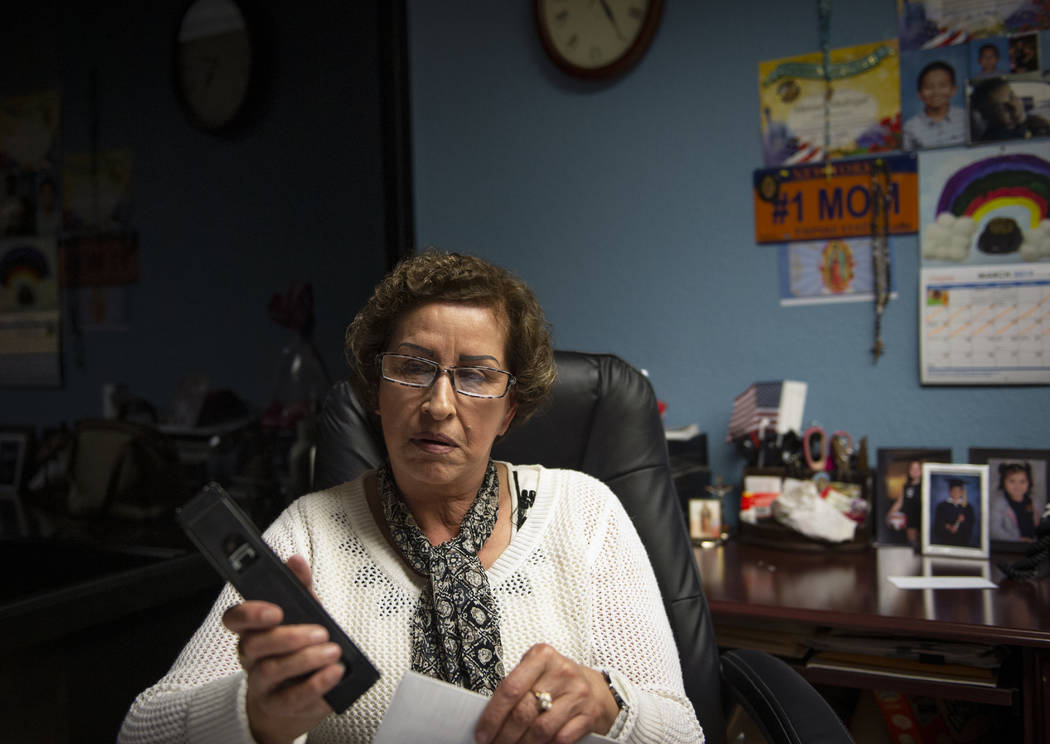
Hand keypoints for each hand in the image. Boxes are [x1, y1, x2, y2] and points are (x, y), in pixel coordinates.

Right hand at [222, 555, 344, 743]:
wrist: (295, 693)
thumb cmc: (299, 645)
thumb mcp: (303, 611)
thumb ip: (300, 586)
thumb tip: (295, 560)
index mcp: (253, 628)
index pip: (235, 618)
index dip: (250, 613)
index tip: (275, 610)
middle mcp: (251, 656)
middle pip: (256, 644)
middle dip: (290, 637)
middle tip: (321, 632)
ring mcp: (261, 683)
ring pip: (272, 670)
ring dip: (306, 659)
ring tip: (333, 652)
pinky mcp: (277, 705)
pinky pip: (291, 698)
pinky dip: (315, 685)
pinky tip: (334, 674)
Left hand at [474, 643, 618, 743]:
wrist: (595, 689)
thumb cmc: (557, 680)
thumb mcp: (536, 672)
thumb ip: (515, 687)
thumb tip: (487, 718)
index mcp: (542, 656)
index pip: (510, 688)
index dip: (493, 715)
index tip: (482, 733)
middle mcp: (561, 672)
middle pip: (524, 712)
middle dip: (504, 735)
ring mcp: (577, 694)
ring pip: (541, 729)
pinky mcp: (588, 715)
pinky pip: (561, 739)